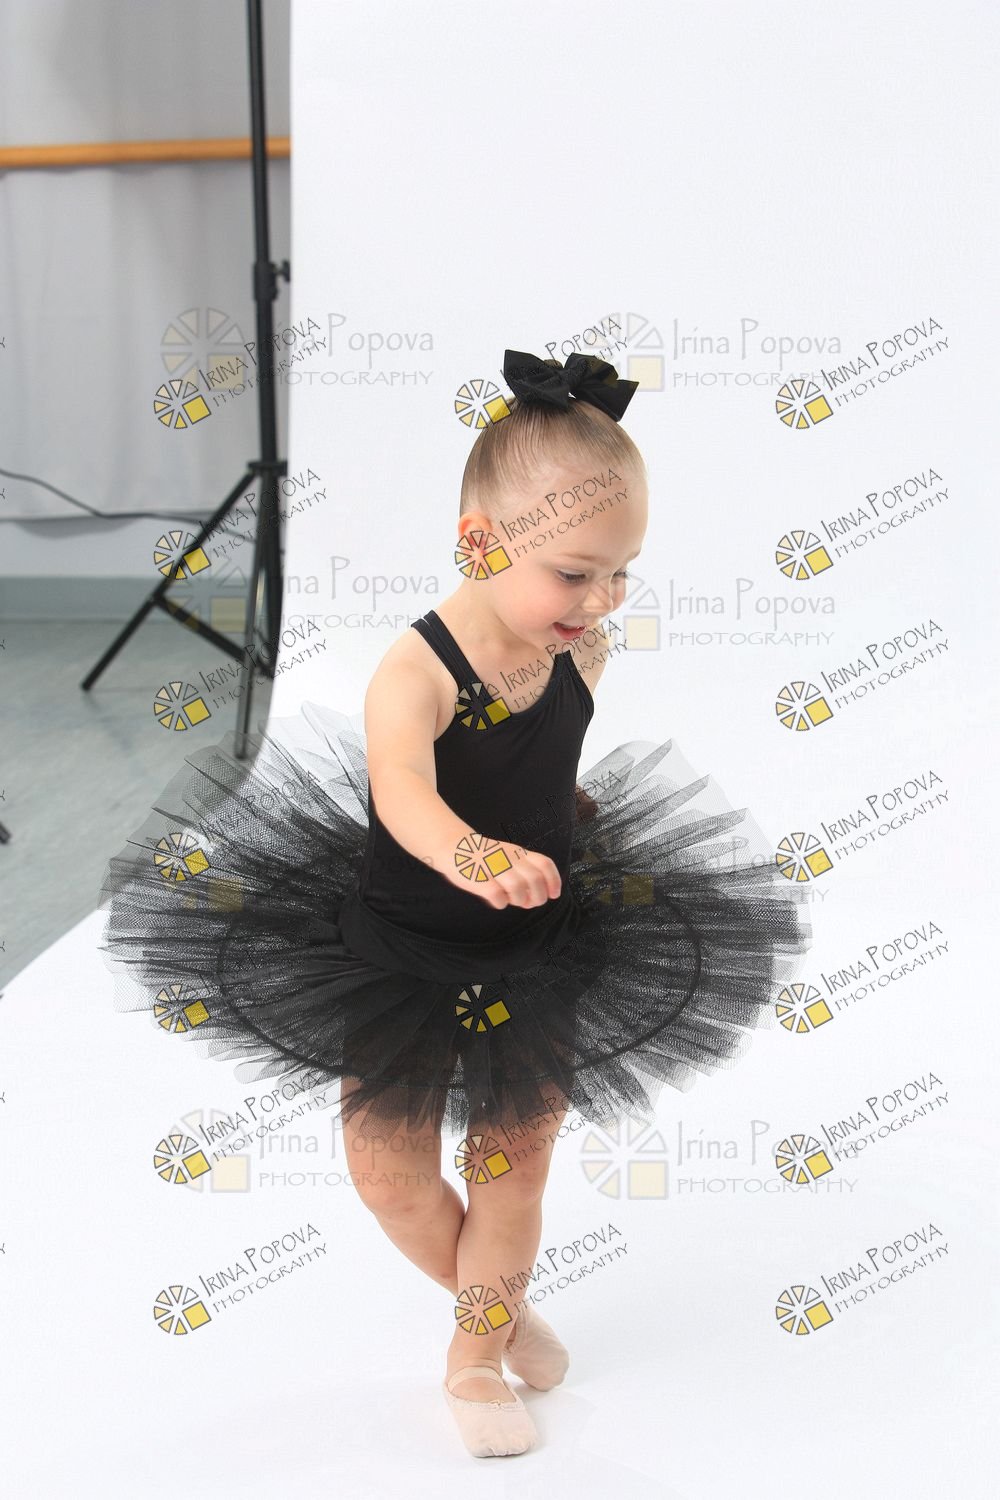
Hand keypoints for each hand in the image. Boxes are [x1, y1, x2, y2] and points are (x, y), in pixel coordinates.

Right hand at [444, 835, 561, 909]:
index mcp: (519, 853)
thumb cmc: (485, 858)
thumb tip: (536, 898)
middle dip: (538, 897)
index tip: (554, 895)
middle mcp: (509, 858)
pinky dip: (501, 903)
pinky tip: (497, 900)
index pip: (544, 864)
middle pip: (535, 880)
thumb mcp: (510, 857)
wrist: (454, 848)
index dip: (553, 881)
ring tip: (512, 900)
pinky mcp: (479, 879)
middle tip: (530, 903)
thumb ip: (525, 873)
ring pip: (518, 888)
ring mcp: (493, 867)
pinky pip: (497, 896)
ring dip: (520, 900)